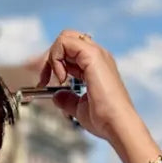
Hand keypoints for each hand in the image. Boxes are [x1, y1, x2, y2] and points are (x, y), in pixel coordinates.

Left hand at [37, 30, 156, 162]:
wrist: (117, 125)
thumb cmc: (104, 120)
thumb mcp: (80, 108)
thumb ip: (68, 100)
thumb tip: (56, 96)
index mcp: (96, 66)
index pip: (70, 51)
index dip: (55, 63)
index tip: (46, 82)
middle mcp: (97, 56)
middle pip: (67, 39)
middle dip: (50, 57)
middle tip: (45, 79)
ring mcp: (96, 53)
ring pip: (65, 37)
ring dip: (52, 57)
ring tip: (53, 79)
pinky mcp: (92, 56)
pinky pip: (65, 42)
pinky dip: (56, 57)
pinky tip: (60, 77)